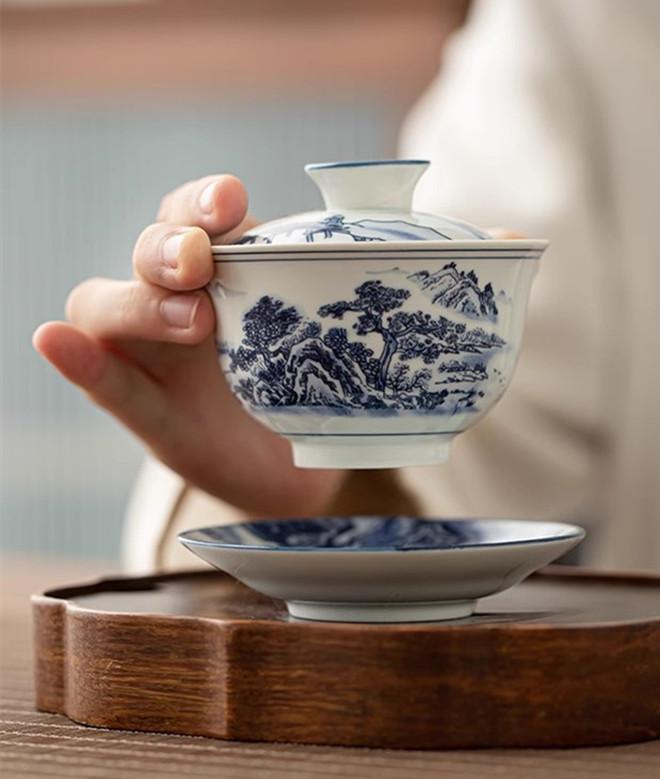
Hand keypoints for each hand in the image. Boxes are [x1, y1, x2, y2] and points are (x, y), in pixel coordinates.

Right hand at [33, 175, 345, 515]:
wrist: (293, 464)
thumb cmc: (309, 385)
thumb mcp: (327, 334)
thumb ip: (328, 294)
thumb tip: (373, 249)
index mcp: (223, 274)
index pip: (194, 218)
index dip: (203, 203)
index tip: (231, 201)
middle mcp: (178, 303)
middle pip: (149, 256)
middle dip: (171, 249)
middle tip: (201, 263)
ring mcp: (153, 357)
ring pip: (112, 307)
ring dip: (141, 302)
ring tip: (190, 319)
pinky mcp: (146, 411)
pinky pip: (106, 382)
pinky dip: (82, 361)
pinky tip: (56, 340)